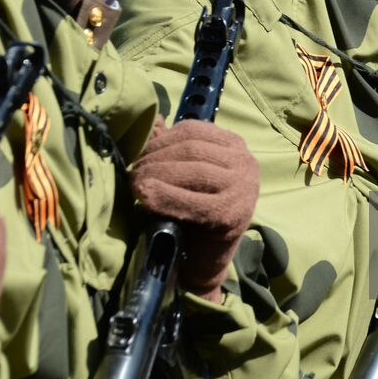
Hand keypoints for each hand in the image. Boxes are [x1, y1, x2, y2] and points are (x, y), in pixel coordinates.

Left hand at [131, 118, 259, 301]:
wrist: (206, 258)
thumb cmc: (193, 211)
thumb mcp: (184, 174)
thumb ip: (171, 147)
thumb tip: (152, 120)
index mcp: (235, 146)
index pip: (193, 130)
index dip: (160, 140)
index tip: (137, 154)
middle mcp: (246, 162)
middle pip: (192, 149)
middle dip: (156, 159)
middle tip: (132, 172)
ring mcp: (244, 188)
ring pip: (194, 171)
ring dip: (157, 175)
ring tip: (135, 184)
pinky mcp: (234, 215)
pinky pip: (194, 202)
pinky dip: (166, 197)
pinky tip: (146, 198)